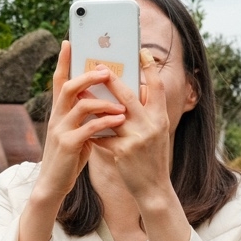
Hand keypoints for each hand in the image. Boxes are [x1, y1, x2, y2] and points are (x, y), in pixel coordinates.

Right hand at [32, 40, 127, 204]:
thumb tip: (103, 100)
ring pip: (81, 105)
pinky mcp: (68, 145)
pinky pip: (89, 128)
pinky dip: (105, 122)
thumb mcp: (74, 131)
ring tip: (121, 103)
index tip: (68, 42)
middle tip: (106, 70)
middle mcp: (56, 117)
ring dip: (103, 101)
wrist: (52, 183)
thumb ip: (84, 116)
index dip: (63, 61)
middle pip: (69, 87)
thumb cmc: (68, 156)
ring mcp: (60, 130)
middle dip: (88, 76)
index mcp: (58, 112)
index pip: (58, 81)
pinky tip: (119, 119)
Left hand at [92, 50, 174, 204]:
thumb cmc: (152, 158)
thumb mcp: (157, 133)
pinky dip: (91, 129)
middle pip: (128, 95)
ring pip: (109, 114)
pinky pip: (101, 136)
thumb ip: (147, 113)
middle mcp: (152, 125)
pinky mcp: (123, 152)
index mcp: (161, 118)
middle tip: (98, 66)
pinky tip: (80, 123)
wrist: (154, 189)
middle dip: (111, 79)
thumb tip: (135, 89)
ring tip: (80, 91)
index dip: (151, 68)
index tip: (142, 51)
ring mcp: (137, 138)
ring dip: (93, 101)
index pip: (158, 87)